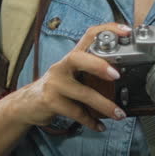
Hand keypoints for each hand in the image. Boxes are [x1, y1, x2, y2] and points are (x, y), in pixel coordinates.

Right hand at [9, 23, 131, 132]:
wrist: (28, 103)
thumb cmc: (57, 87)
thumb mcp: (72, 74)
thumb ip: (91, 71)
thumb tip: (122, 75)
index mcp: (71, 57)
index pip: (89, 35)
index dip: (107, 30)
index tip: (126, 32)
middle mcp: (62, 66)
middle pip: (78, 58)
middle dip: (98, 65)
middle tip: (117, 75)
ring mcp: (55, 84)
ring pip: (82, 93)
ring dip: (104, 105)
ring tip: (119, 114)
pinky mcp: (50, 101)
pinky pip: (75, 113)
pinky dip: (90, 120)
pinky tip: (100, 125)